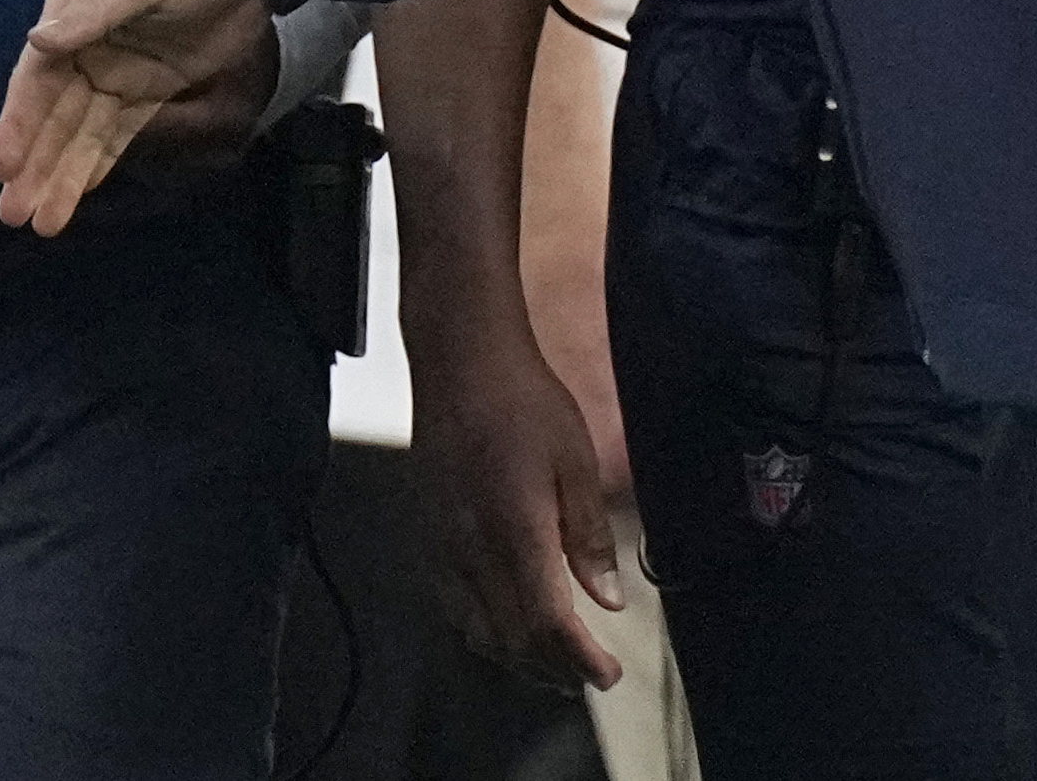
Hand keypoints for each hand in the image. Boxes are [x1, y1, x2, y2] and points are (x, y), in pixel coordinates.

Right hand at [0, 0, 270, 235]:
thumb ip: (93, 11)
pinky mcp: (152, 92)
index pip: (36, 79)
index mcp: (72, 15)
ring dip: (61, 176)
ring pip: (81, 135)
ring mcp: (118, 75)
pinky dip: (97, 166)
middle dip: (34, 166)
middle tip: (12, 215)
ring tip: (42, 224)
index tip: (3, 168)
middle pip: (53, 117)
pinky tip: (77, 196)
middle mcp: (86, 51)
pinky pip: (118, 136)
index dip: (18, 124)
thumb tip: (38, 41)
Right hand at [404, 311, 625, 692]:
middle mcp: (472, 550)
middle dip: (554, 670)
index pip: (547, 625)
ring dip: (518, 659)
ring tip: (553, 664)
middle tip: (589, 675)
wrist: (459, 361)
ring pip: (477, 631)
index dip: (579, 661)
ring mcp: (443, 546)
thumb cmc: (522, 401)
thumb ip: (589, 537)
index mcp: (516, 532)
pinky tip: (502, 626)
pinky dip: (481, 631)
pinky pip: (450, 605)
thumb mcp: (576, 463)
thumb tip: (609, 598)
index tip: (607, 675)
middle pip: (511, 640)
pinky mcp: (427, 535)